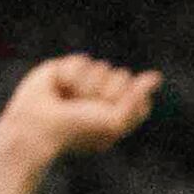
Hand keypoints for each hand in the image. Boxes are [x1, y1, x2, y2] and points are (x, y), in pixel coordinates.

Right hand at [0, 56, 156, 163]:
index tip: (105, 116)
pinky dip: (70, 76)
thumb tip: (155, 77)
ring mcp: (82, 83)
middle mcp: (99, 97)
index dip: (123, 101)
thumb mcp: (115, 122)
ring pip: (101, 67)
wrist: (37, 128)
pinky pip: (81, 61)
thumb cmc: (76, 131)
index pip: (137, 91)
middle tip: (84, 109)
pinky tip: (57, 89)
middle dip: (104, 92)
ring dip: (85, 86)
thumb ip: (137, 101)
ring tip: (67, 101)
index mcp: (114, 112)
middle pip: (122, 76)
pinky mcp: (64, 70)